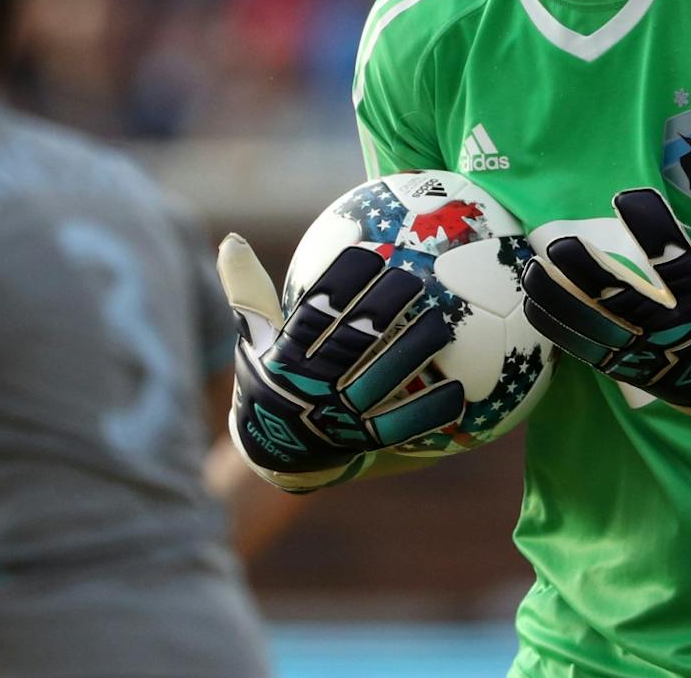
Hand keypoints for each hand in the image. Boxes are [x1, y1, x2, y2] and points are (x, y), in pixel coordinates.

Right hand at [219, 234, 463, 491]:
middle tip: (413, 278)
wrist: (272, 452)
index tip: (369, 254)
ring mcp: (337, 416)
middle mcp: (311, 387)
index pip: (314, 314)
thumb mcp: (251, 337)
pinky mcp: (360, 441)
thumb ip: (248, 291)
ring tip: (442, 323)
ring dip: (412, 352)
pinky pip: (399, 426)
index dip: (341, 284)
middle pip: (352, 344)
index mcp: (284, 358)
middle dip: (383, 310)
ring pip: (380, 381)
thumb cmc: (267, 377)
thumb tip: (233, 239)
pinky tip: (458, 389)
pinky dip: (428, 410)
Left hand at [522, 183, 690, 440]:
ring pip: (594, 324)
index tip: (628, 198)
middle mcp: (670, 331)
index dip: (653, 231)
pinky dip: (557, 323)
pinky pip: (584, 346)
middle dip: (591, 274)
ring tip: (532, 267)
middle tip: (562, 241)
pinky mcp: (623, 367)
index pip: (676, 264)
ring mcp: (643, 353)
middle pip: (624, 300)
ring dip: (561, 297)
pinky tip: (531, 297)